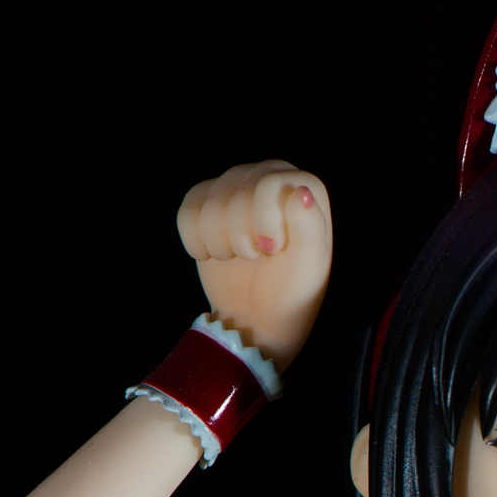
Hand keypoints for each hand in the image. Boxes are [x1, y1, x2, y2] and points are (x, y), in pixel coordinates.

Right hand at [176, 161, 330, 369]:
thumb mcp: (309, 265)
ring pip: (208, 203)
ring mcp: (236, 187)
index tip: (275, 249)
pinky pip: (187, 213)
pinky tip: (219, 254)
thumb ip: (310, 226)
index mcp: (303, 187)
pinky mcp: (206, 205)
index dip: (264, 222)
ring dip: (222, 244)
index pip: (266, 183)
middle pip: (234, 192)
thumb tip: (302, 192)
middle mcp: (270, 177)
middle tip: (261, 256)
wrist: (258, 319)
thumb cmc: (292, 292)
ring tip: (244, 257)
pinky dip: (198, 243)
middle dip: (242, 237)